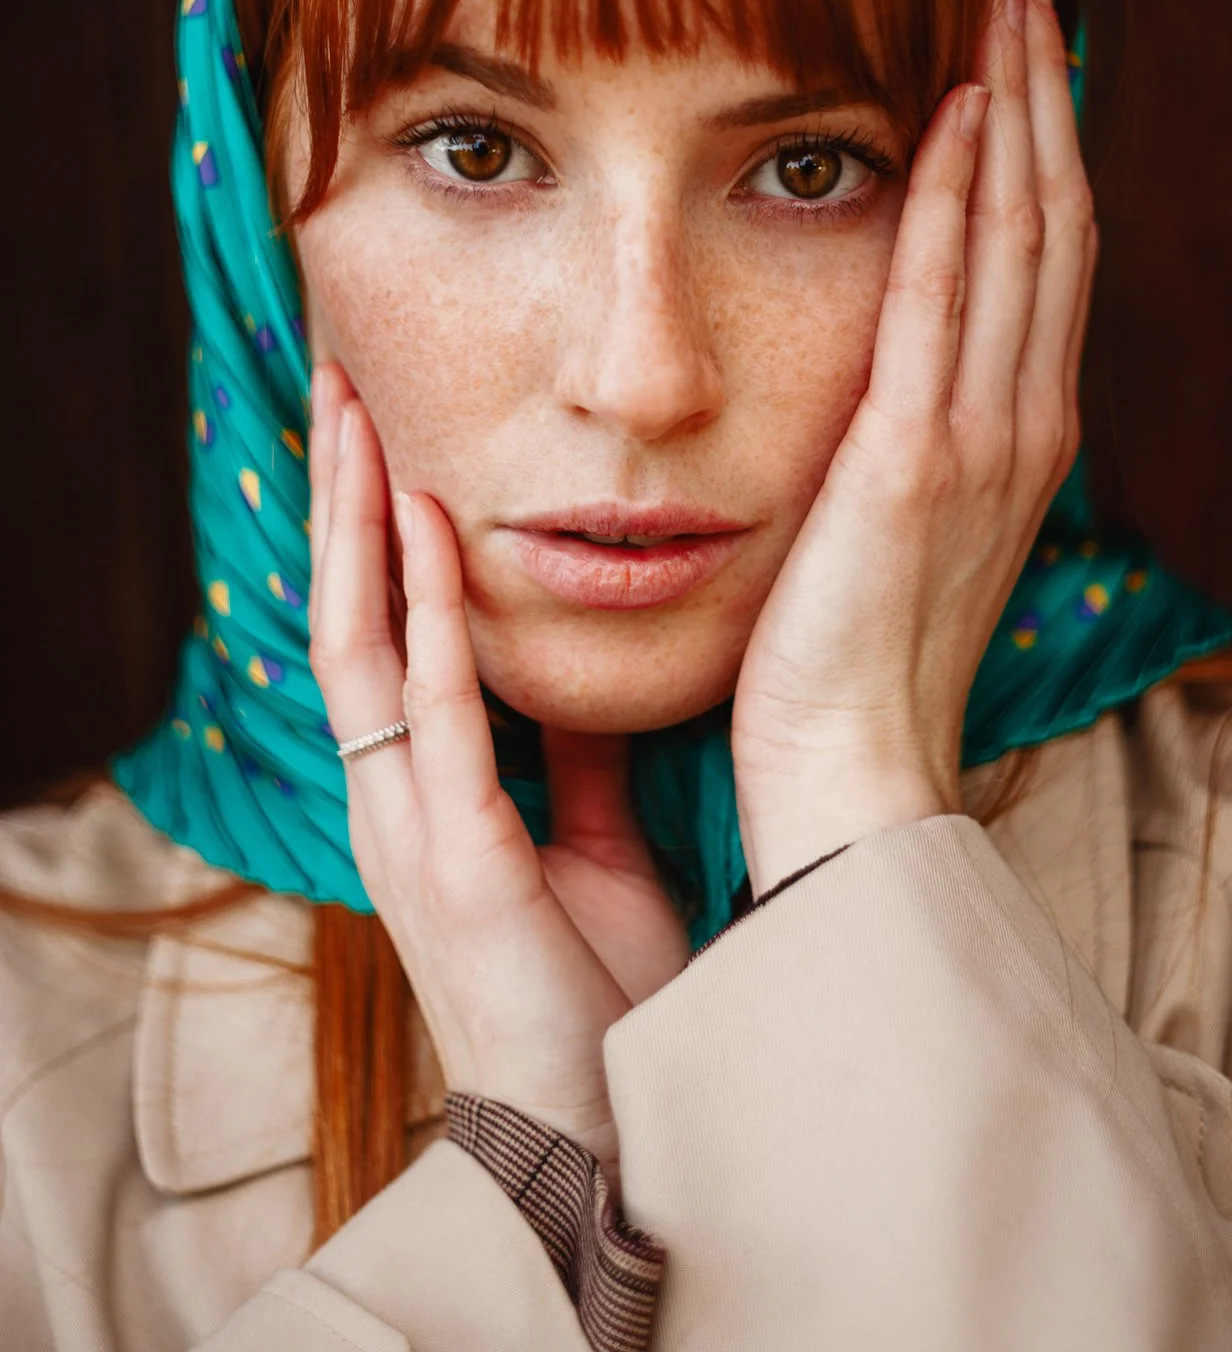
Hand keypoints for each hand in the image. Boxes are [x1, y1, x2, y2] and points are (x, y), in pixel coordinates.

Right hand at [307, 364, 689, 1183]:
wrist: (601, 1130)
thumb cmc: (596, 996)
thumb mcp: (596, 850)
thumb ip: (579, 761)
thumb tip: (588, 676)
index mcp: (423, 794)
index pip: (379, 631)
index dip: (374, 532)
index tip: (385, 433)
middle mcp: (394, 796)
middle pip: (347, 613)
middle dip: (345, 500)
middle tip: (347, 386)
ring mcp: (410, 825)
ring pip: (362, 643)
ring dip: (364, 527)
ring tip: (362, 420)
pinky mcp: (455, 855)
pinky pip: (435, 707)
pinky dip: (433, 611)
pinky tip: (436, 528)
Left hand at [731, 0, 1097, 894]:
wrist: (850, 764)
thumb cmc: (855, 650)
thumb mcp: (897, 520)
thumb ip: (911, 427)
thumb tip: (888, 358)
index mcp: (1017, 429)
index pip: (1042, 251)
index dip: (1041, 138)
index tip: (1018, 41)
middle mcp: (1022, 417)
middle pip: (1051, 218)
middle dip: (1040, 90)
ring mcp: (982, 435)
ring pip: (1020, 236)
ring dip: (1012, 108)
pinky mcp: (918, 458)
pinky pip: (945, 301)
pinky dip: (961, 198)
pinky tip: (953, 110)